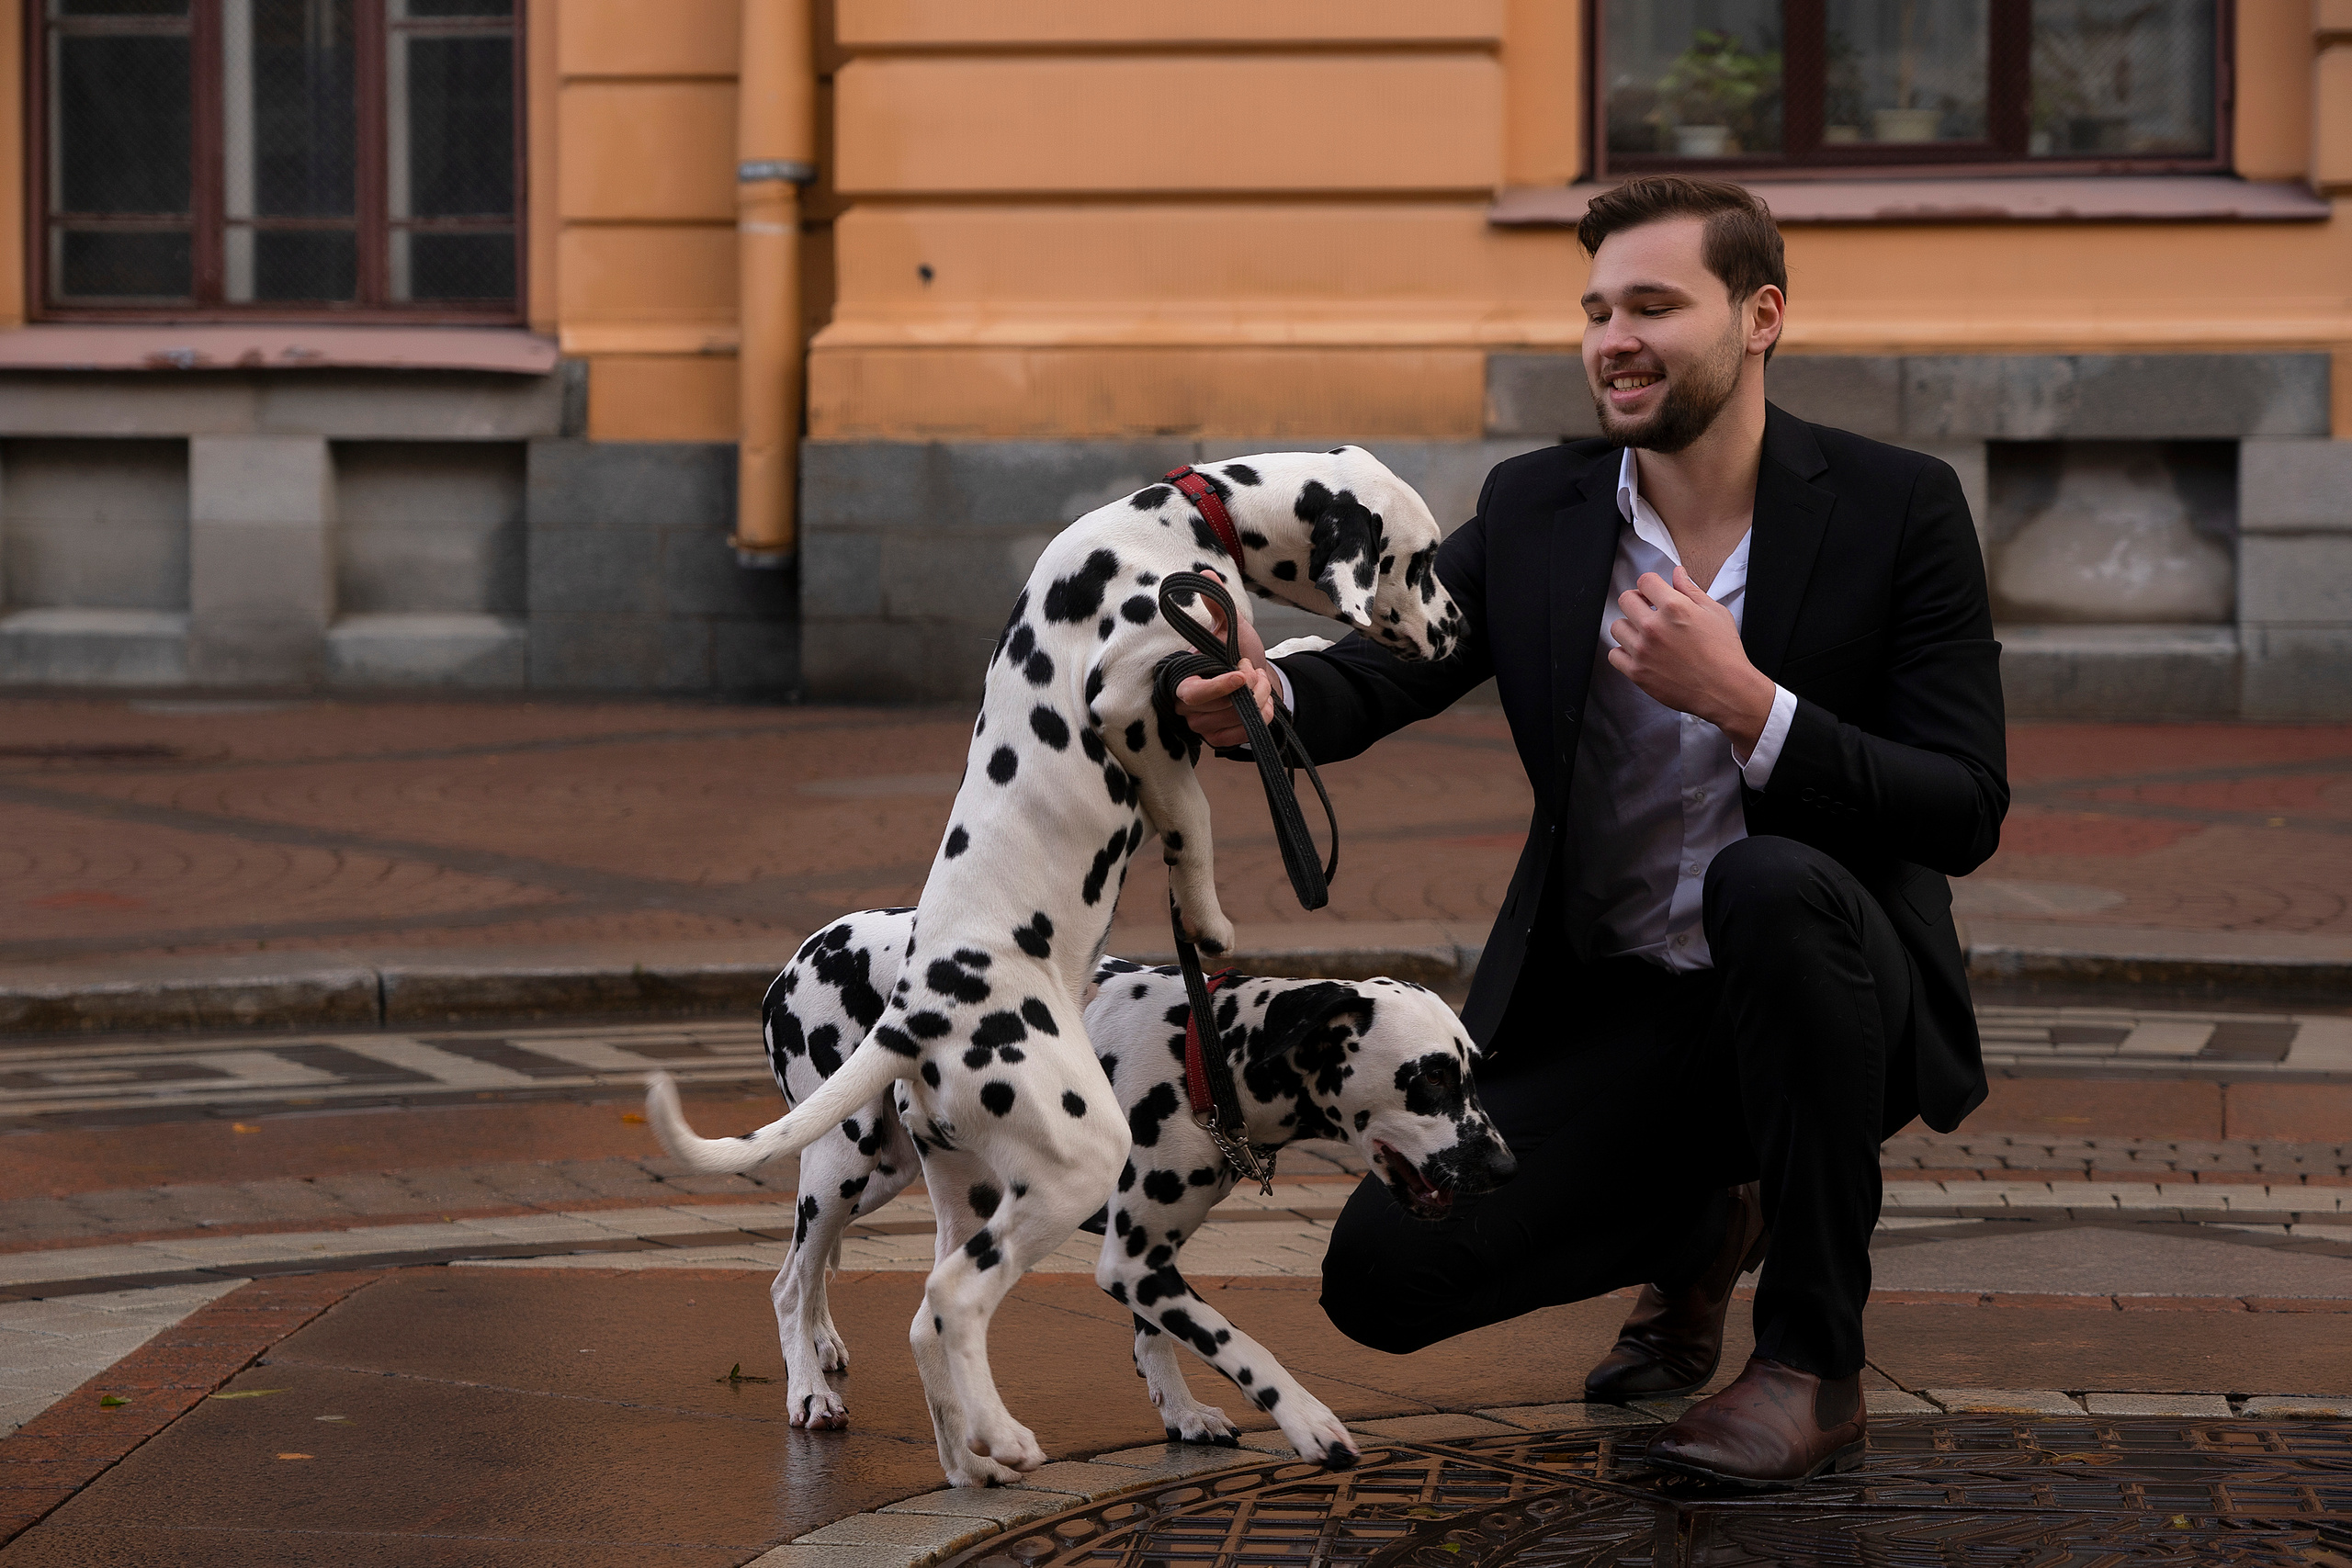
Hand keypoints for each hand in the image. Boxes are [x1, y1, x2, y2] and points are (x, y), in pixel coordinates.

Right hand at [1172, 572, 1276, 748]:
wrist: (1256, 676)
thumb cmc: (1238, 650)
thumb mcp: (1231, 625)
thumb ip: (1218, 603)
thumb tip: (1206, 573)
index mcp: (1181, 677)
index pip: (1192, 692)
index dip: (1218, 687)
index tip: (1243, 673)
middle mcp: (1185, 705)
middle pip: (1218, 708)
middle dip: (1248, 689)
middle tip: (1254, 669)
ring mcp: (1201, 725)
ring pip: (1233, 721)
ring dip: (1257, 701)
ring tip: (1259, 683)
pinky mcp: (1218, 739)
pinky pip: (1240, 737)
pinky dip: (1260, 719)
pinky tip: (1263, 704)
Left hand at [1606, 566, 1776, 754]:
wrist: (1725, 690)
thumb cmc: (1724, 653)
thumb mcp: (1715, 613)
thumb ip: (1691, 590)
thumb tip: (1678, 574)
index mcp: (1673, 607)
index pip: (1645, 580)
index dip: (1651, 584)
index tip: (1654, 592)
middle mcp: (1653, 627)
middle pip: (1626, 600)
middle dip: (1637, 601)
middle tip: (1648, 610)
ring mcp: (1642, 650)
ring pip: (1617, 627)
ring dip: (1630, 627)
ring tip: (1645, 634)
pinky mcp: (1637, 672)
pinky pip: (1614, 655)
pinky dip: (1623, 653)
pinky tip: (1640, 652)